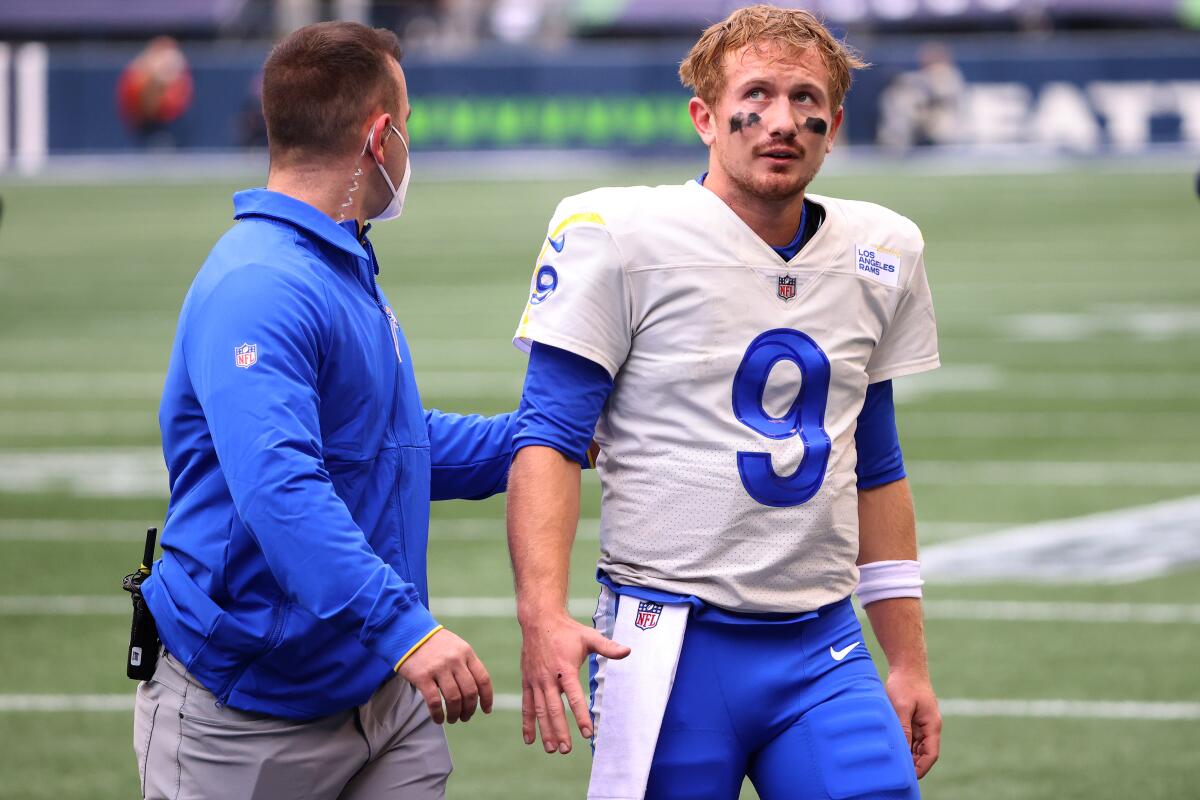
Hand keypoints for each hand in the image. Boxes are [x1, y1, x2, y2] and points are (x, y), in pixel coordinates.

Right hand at [397, 628, 492, 724]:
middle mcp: (455, 660)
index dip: (487, 698)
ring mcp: (439, 668)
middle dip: (470, 709)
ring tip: (452, 719)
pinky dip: (438, 714)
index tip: (486, 710)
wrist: (408, 631)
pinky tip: (438, 719)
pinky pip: (434, 702)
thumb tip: (477, 691)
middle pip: (470, 692)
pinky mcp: (422, 676)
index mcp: (466, 652)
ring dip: (455, 714)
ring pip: (454, 699)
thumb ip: (466, 664)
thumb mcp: (456, 646)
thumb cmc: (434, 643)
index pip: (483, 679)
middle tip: (465, 717)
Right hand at [519, 611, 630, 753]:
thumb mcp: (589, 636)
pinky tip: (529, 740)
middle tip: (567, 749)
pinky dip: (527, 723)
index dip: (581, 715)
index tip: (588, 732)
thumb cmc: (567, 630)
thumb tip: (628, 651)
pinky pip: (526, 705)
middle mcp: (548, 677)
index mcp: (565, 669)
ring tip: (552, 749)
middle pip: (554, 708)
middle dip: (560, 730)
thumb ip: (608, 647)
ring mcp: (535, 680)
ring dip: (545, 730)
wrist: (539, 620)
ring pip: (539, 710)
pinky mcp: (527, 681)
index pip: (574, 696)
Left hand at [884, 667, 941, 778]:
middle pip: (924, 753)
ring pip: (917, 746)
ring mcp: (922, 723)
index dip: (922, 768)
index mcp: (932, 725)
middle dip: (914, 764)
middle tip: (897, 773)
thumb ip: (903, 728)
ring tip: (893, 763)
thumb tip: (903, 750)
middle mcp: (930, 726)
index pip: (931, 754)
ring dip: (908, 755)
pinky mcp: (913, 718)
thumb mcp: (902, 706)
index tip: (909, 776)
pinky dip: (904, 744)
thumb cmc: (905, 683)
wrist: (907, 665)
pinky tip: (893, 749)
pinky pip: (911, 737)